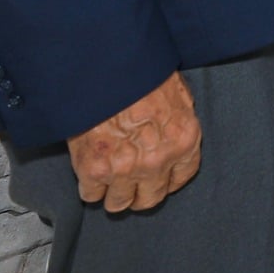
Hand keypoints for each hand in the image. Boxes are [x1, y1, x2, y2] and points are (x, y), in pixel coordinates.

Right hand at [68, 71, 200, 212]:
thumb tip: (171, 133)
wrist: (110, 68)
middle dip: (140, 192)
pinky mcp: (93, 170)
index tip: (158, 177)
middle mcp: (157, 162)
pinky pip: (90, 195)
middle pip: (150, 199)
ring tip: (109, 179)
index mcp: (184, 141)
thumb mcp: (178, 94)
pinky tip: (91, 172)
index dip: (167, 180)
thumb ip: (178, 122)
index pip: (180, 179)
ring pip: (119, 204)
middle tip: (130, 182)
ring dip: (114, 194)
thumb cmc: (144, 74)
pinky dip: (89, 186)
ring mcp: (125, 169)